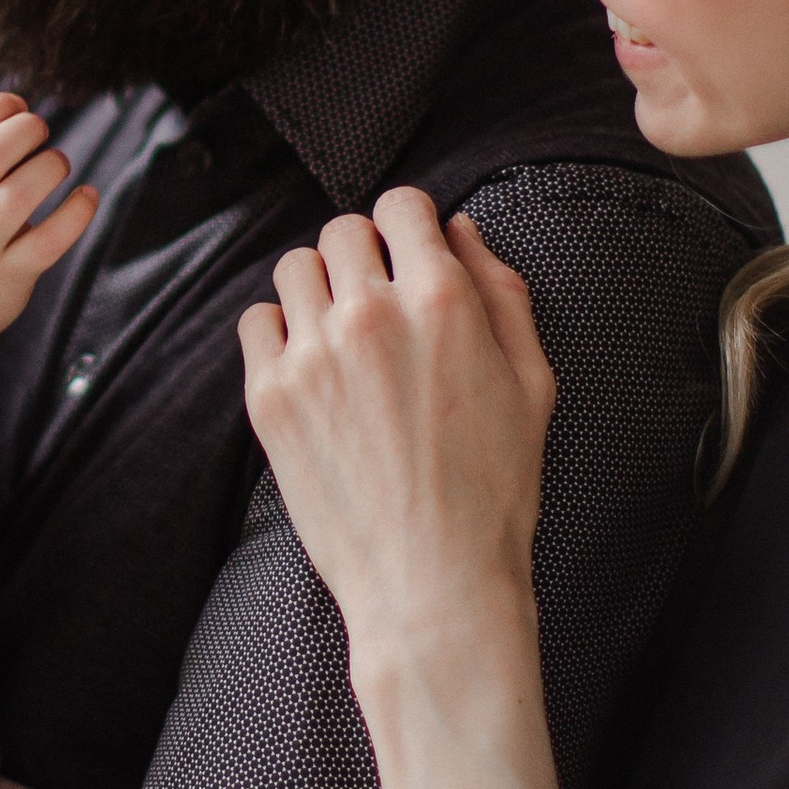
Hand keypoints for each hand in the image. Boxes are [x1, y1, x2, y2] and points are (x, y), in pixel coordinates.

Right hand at [0, 93, 98, 357]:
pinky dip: (76, 213)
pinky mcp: (9, 277)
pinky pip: (49, 240)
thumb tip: (11, 115)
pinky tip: (87, 196)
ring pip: (19, 195)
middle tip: (40, 130)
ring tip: (58, 164)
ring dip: (49, 166)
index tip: (16, 105)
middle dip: (25, 130)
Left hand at [238, 192, 556, 676]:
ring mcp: (312, 355)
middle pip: (343, 230)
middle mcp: (370, 314)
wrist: (432, 583)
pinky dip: (278, 332)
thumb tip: (460, 229)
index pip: (401, 205)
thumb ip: (501, 291)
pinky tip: (310, 367)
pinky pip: (256, 322)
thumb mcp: (532, 383)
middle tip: (380, 302)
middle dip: (365, 254)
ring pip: (294, 267)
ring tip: (342, 334)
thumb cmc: (495, 491)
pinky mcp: (270, 397)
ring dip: (319, 287)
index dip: (410, 225)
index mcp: (441, 301)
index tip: (411, 254)